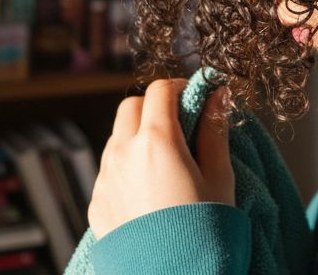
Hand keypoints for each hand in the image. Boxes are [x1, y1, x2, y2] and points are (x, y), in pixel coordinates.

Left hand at [88, 78, 235, 238]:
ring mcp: (106, 179)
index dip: (180, 88)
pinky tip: (150, 190)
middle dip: (155, 107)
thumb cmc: (205, 230)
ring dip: (138, 135)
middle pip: (131, 106)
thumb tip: (218, 94)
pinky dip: (128, 166)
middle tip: (180, 124)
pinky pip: (109, 170)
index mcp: (157, 141)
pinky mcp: (97, 202)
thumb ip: (215, 129)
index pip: (160, 90)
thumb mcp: (220, 176)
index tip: (195, 98)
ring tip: (166, 161)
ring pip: (117, 137)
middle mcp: (123, 154)